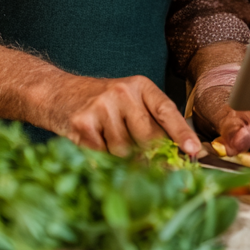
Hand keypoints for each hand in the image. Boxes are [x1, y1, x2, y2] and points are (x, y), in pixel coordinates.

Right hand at [48, 74, 201, 157]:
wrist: (56, 92)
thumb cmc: (99, 102)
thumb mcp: (128, 102)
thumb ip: (150, 122)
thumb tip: (174, 156)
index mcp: (140, 86)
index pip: (166, 110)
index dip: (181, 132)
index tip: (193, 150)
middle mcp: (123, 92)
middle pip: (147, 138)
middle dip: (149, 156)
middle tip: (146, 163)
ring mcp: (102, 106)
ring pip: (124, 152)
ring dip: (119, 157)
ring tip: (107, 141)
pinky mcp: (83, 123)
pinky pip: (102, 155)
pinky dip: (100, 158)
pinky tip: (93, 143)